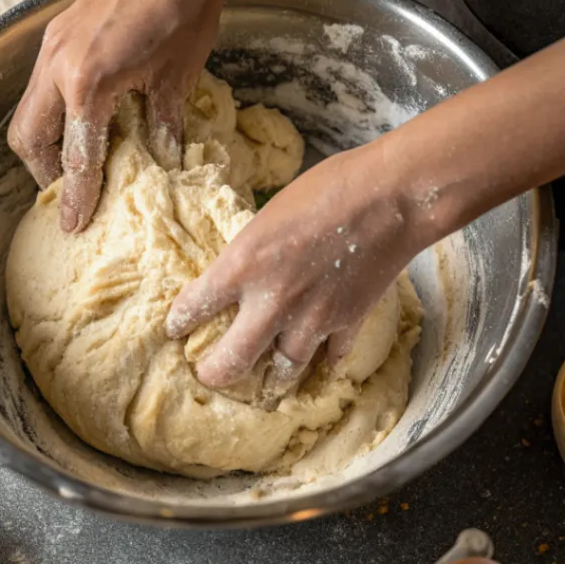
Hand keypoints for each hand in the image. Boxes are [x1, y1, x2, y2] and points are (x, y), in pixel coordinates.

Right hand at [8, 0, 230, 232]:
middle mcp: (57, 66)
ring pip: (28, 113)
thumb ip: (159, 128)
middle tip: (74, 193)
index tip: (74, 227)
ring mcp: (53, 46)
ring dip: (45, 145)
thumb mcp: (177, 79)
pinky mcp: (58, 33)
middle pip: (28, 140)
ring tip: (78, 162)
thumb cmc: (187, 11)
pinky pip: (41, 87)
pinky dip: (53, 114)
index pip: (75, 157)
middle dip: (45, 174)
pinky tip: (84, 119)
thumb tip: (158, 166)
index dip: (76, 197)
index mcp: (87, 83)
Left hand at [166, 142, 421, 386]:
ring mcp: (311, 320)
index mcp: (242, 266)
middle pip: (230, 363)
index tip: (174, 329)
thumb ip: (251, 253)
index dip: (179, 322)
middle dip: (213, 373)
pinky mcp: (348, 323)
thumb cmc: (327, 188)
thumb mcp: (267, 215)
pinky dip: (322, 362)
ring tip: (262, 375)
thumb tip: (241, 272)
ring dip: (270, 373)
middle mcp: (271, 303)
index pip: (195, 307)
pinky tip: (317, 361)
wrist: (390, 198)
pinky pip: (329, 359)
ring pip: (283, 370)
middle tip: (208, 372)